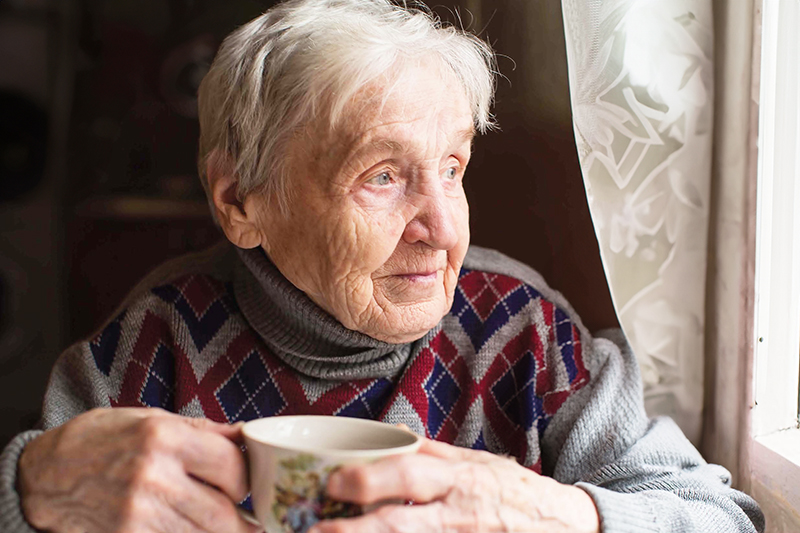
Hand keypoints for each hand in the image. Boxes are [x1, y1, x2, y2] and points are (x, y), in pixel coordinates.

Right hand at [18, 407, 259, 532]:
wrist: (48, 472)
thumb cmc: (103, 439)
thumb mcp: (152, 418)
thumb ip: (203, 430)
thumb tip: (246, 435)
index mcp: (164, 438)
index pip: (230, 465)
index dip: (246, 479)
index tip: (247, 485)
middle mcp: (152, 476)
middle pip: (221, 513)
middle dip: (242, 520)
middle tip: (251, 521)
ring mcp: (137, 513)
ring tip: (230, 527)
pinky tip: (192, 529)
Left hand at [313, 438, 598, 532]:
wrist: (563, 524)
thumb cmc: (511, 490)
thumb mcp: (475, 462)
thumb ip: (432, 454)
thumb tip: (388, 437)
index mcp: (458, 478)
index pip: (410, 474)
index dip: (371, 479)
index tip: (333, 480)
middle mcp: (458, 513)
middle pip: (402, 524)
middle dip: (358, 529)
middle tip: (316, 528)